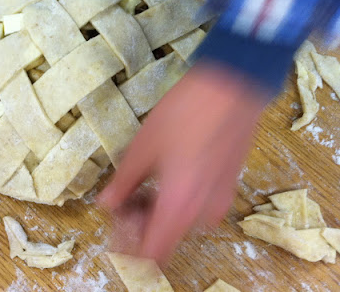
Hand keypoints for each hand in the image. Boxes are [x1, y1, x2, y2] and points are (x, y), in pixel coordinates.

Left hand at [98, 61, 269, 263]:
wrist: (233, 87)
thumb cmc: (183, 114)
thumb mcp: (142, 147)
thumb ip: (124, 181)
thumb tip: (107, 203)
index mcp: (178, 206)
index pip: (151, 254)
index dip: (128, 251)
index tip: (114, 230)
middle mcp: (202, 212)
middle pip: (167, 240)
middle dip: (141, 226)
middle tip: (123, 198)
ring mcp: (220, 200)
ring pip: (182, 223)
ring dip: (159, 213)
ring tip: (143, 183)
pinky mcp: (229, 186)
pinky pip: (198, 208)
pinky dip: (178, 202)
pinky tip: (167, 175)